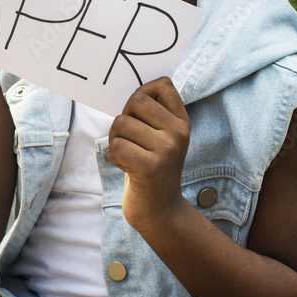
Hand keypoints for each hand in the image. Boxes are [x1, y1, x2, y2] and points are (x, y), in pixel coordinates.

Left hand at [106, 77, 190, 234]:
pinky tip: (128, 169)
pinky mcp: (150, 167)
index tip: (139, 116)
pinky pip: (115, 146)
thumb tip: (132, 90)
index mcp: (182, 122)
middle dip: (123, 119)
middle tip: (131, 141)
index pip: (163, 84)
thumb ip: (150, 114)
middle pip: (135, 101)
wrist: (160, 211)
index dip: (142, 94)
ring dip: (116, 142)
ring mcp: (167, 150)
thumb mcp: (159, 137)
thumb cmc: (150, 168)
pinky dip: (114, 158)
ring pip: (120, 124)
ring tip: (130, 157)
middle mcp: (179, 133)